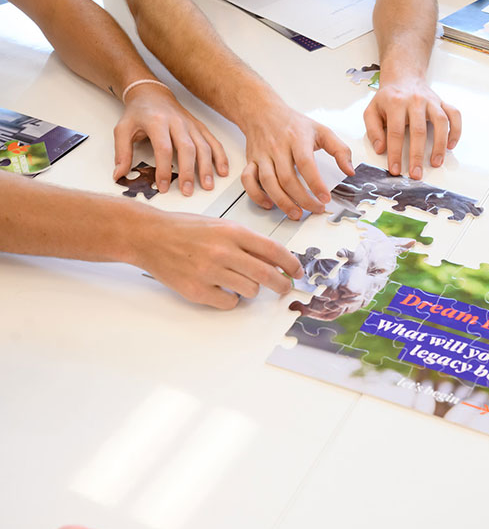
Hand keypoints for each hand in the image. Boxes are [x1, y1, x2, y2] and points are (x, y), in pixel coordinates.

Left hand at [114, 83, 228, 195]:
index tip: (163, 186)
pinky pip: (213, 142)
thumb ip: (122, 152)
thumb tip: (119, 174)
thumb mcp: (123, 129)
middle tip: (187, 190)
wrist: (152, 93)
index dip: (164, 169)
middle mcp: (177, 122)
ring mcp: (191, 125)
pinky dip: (220, 157)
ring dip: (207, 167)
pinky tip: (222, 170)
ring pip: (203, 146)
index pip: (163, 148)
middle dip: (189, 172)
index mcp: (157, 122)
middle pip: (187, 149)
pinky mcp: (200, 127)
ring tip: (207, 185)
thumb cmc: (138, 112)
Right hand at [131, 210, 302, 308]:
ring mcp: (209, 272)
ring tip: (239, 280)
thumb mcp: (220, 226)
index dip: (291, 263)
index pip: (273, 250)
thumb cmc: (186, 229)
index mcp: (232, 231)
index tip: (298, 271)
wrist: (149, 236)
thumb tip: (275, 262)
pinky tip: (222, 288)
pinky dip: (232, 299)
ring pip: (251, 290)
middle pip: (267, 274)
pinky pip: (230, 302)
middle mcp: (223, 251)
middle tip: (284, 288)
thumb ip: (246, 242)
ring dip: (252, 289)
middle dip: (282, 284)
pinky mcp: (197, 290)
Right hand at [241, 100, 352, 218]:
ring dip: (282, 202)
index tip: (325, 198)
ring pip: (268, 182)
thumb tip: (350, 171)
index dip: (315, 183)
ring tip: (296, 213)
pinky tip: (269, 204)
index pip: (306, 163)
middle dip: (303, 199)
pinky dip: (256, 195)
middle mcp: (278, 147)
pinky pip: (248, 181)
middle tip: (315, 209)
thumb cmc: (293, 124)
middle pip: (287, 178)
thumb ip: (340, 150)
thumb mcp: (321, 131)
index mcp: (297, 139)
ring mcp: (263, 155)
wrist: (262, 111)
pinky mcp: (251, 161)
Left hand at [364, 76, 460, 179]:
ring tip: (436, 163)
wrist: (403, 77)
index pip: (395, 132)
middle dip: (417, 155)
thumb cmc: (387, 98)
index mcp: (395, 103)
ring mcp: (431, 101)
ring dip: (440, 145)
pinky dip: (455, 130)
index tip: (396, 170)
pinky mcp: (442, 102)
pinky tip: (451, 145)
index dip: (395, 153)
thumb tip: (380, 148)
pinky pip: (454, 115)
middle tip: (416, 174)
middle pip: (418, 130)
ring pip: (440, 122)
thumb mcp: (372, 111)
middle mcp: (415, 101)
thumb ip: (373, 130)